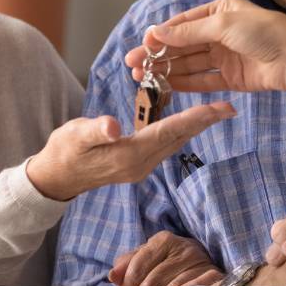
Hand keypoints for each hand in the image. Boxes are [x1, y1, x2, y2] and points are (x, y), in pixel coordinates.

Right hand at [25, 102, 234, 200]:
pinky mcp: (137, 164)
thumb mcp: (75, 136)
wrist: (56, 177)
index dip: (194, 118)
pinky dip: (179, 130)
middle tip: (229, 107)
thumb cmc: (63, 152)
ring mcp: (140, 166)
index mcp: (129, 155)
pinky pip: (165, 144)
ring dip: (194, 126)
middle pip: (178, 138)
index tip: (217, 109)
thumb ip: (95, 130)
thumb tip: (113, 127)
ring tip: (215, 111)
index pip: (168, 132)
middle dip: (204, 122)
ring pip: (174, 142)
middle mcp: (140, 164)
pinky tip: (187, 121)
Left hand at [109, 231, 222, 285]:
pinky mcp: (214, 275)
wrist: (205, 260)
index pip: (139, 265)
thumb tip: (113, 275)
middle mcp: (183, 248)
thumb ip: (130, 263)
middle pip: (152, 280)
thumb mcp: (150, 256)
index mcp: (164, 240)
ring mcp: (200, 262)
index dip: (129, 282)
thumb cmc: (171, 260)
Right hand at [122, 0, 285, 105]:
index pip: (183, 23)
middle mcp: (220, 33)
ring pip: (190, 64)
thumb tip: (157, 33)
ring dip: (167, 69)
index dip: (161, 34)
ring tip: (143, 77)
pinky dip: (185, 82)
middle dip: (158, 54)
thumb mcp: (223, 24)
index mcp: (219, 11)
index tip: (142, 44)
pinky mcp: (232, 78)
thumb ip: (189, 32)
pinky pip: (203, 80)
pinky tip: (166, 85)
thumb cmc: (264, 32)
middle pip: (183, 45)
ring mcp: (226, 56)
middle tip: (133, 64)